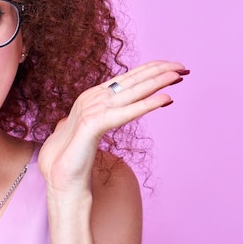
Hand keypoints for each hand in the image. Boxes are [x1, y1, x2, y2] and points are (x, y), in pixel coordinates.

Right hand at [38, 60, 187, 193]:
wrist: (59, 177)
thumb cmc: (71, 157)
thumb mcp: (84, 131)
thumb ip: (91, 122)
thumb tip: (92, 121)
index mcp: (92, 97)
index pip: (125, 78)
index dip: (149, 71)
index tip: (172, 68)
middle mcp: (92, 98)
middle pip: (131, 80)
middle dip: (158, 71)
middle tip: (183, 66)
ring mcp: (91, 109)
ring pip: (131, 92)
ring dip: (156, 82)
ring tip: (177, 75)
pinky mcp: (93, 124)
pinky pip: (126, 113)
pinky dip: (146, 105)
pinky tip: (165, 99)